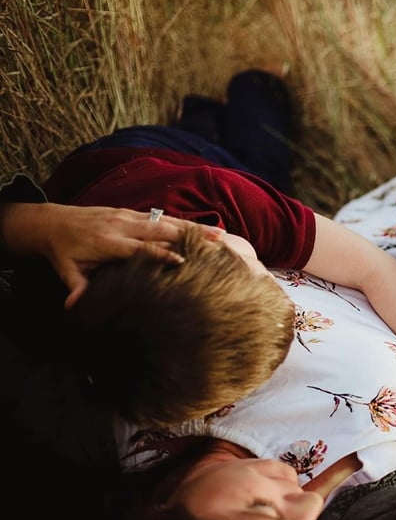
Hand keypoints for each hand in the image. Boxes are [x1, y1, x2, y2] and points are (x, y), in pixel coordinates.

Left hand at [2, 203, 221, 307]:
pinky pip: (163, 217)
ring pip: (167, 221)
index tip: (185, 261)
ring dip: (195, 228)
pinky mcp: (132, 213)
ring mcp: (129, 216)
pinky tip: (205, 228)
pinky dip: (185, 222)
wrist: (51, 221)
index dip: (163, 254)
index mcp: (108, 242)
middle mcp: (122, 226)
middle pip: (162, 230)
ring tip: (221, 235)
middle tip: (218, 245)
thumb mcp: (65, 270)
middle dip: (191, 237)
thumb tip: (74, 307)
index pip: (141, 248)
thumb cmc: (62, 250)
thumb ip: (75, 287)